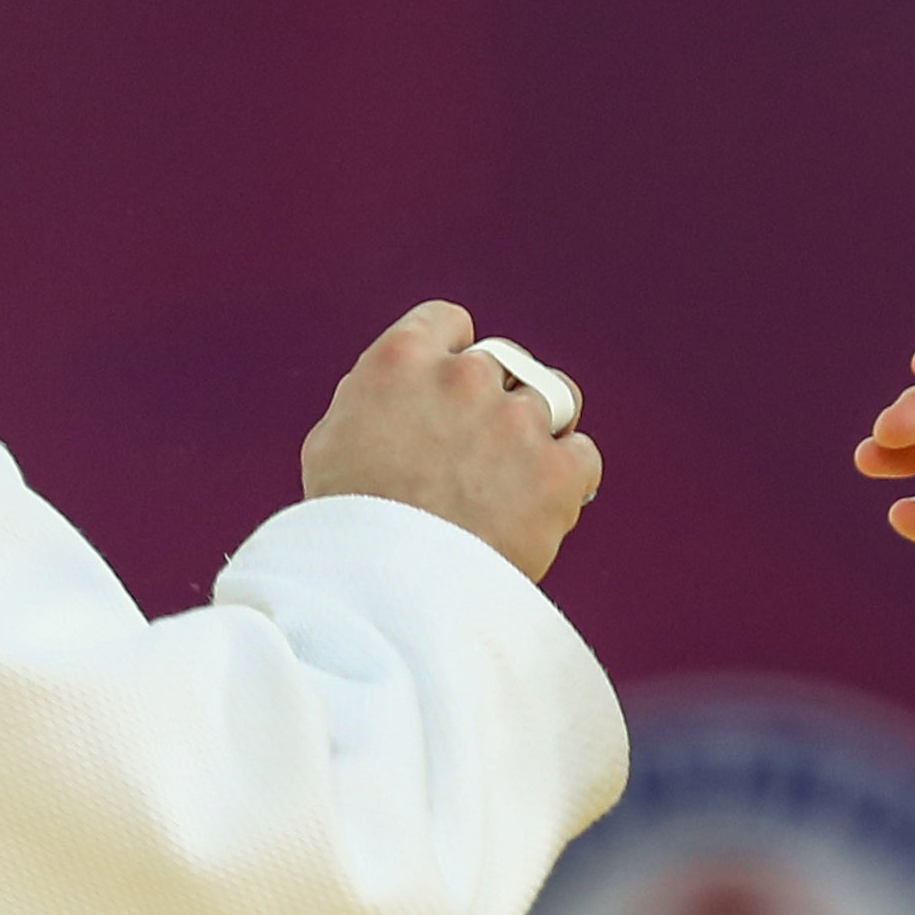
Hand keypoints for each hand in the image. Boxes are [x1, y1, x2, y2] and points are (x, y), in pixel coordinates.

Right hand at [303, 301, 602, 579]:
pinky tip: (544, 504)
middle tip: (481, 448)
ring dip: (539, 430)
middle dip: (496, 397)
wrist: (385, 592)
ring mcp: (515, 421)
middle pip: (504, 362)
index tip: (452, 388)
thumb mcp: (332, 442)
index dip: (453, 355)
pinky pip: (583, 456)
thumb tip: (398, 392)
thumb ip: (375, 399)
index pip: (449, 322)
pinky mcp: (555, 471)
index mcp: (402, 360)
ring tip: (517, 474)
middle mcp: (464, 378)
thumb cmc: (347, 527)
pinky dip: (569, 477)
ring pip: (554, 399)